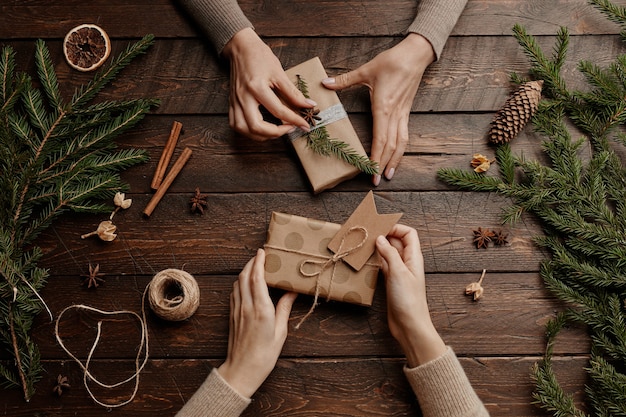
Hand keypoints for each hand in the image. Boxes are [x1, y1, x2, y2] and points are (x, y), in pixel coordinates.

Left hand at [217, 249, 297, 396]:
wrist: (242, 370)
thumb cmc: (264, 355)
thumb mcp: (280, 332)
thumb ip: (284, 309)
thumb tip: (291, 291)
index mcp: (261, 310)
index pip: (257, 279)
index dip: (259, 263)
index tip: (263, 252)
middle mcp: (247, 307)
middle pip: (245, 276)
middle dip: (252, 262)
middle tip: (260, 255)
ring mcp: (237, 310)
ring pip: (238, 283)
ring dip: (245, 271)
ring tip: (255, 266)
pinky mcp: (232, 315)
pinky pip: (235, 292)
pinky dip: (241, 282)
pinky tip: (247, 283)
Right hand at [222, 28, 314, 139]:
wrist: (241, 47)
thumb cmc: (259, 57)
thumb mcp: (279, 72)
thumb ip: (293, 92)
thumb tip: (308, 105)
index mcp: (257, 88)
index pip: (278, 111)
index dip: (294, 120)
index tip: (305, 125)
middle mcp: (244, 97)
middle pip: (257, 126)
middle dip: (276, 133)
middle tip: (289, 129)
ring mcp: (235, 101)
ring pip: (243, 129)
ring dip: (260, 135)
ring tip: (275, 131)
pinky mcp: (232, 103)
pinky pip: (236, 124)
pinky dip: (248, 132)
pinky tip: (259, 129)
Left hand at [323, 33, 435, 184]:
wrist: (415, 54)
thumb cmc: (391, 61)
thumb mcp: (365, 70)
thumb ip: (344, 80)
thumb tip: (325, 83)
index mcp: (383, 107)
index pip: (380, 138)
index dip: (376, 156)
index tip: (372, 170)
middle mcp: (395, 114)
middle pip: (390, 145)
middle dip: (383, 164)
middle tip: (376, 181)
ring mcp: (402, 114)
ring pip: (400, 143)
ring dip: (395, 160)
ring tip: (388, 175)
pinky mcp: (406, 112)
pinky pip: (404, 135)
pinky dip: (400, 148)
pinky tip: (396, 156)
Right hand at [375, 224, 445, 366]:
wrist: (409, 325)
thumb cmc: (408, 300)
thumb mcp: (398, 272)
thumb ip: (389, 253)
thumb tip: (380, 238)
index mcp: (413, 257)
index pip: (408, 234)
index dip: (396, 228)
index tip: (380, 227)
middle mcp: (407, 262)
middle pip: (397, 242)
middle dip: (384, 236)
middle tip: (367, 234)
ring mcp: (399, 272)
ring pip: (388, 253)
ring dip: (378, 248)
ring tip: (364, 245)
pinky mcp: (391, 282)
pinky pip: (383, 265)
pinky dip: (375, 260)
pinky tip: (366, 260)